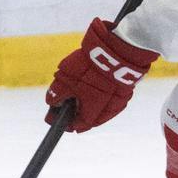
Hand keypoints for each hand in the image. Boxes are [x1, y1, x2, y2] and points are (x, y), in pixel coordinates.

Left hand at [44, 18, 158, 131]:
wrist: (116, 52)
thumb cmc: (90, 70)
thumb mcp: (66, 82)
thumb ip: (57, 94)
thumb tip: (51, 102)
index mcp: (94, 112)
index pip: (78, 125)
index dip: (65, 121)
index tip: (55, 116)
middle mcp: (109, 110)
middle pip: (90, 115)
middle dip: (76, 110)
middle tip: (64, 101)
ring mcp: (120, 99)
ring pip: (102, 105)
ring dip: (89, 100)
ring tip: (77, 88)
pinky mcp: (126, 88)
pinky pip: (111, 95)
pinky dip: (101, 92)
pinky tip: (93, 82)